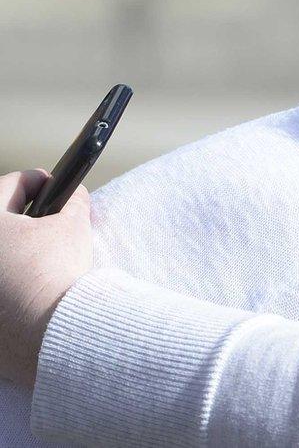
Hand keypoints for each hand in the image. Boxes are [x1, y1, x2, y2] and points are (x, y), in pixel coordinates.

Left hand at [0, 170, 92, 386]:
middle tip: (50, 223)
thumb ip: (74, 203)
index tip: (54, 186)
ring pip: (1, 252)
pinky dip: (12, 279)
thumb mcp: (73, 227)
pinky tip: (31, 285)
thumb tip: (76, 195)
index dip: (40, 182)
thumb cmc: (55, 274)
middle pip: (0, 220)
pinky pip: (3, 282)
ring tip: (42, 257)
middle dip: (23, 218)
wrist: (50, 330)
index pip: (12, 185)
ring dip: (15, 249)